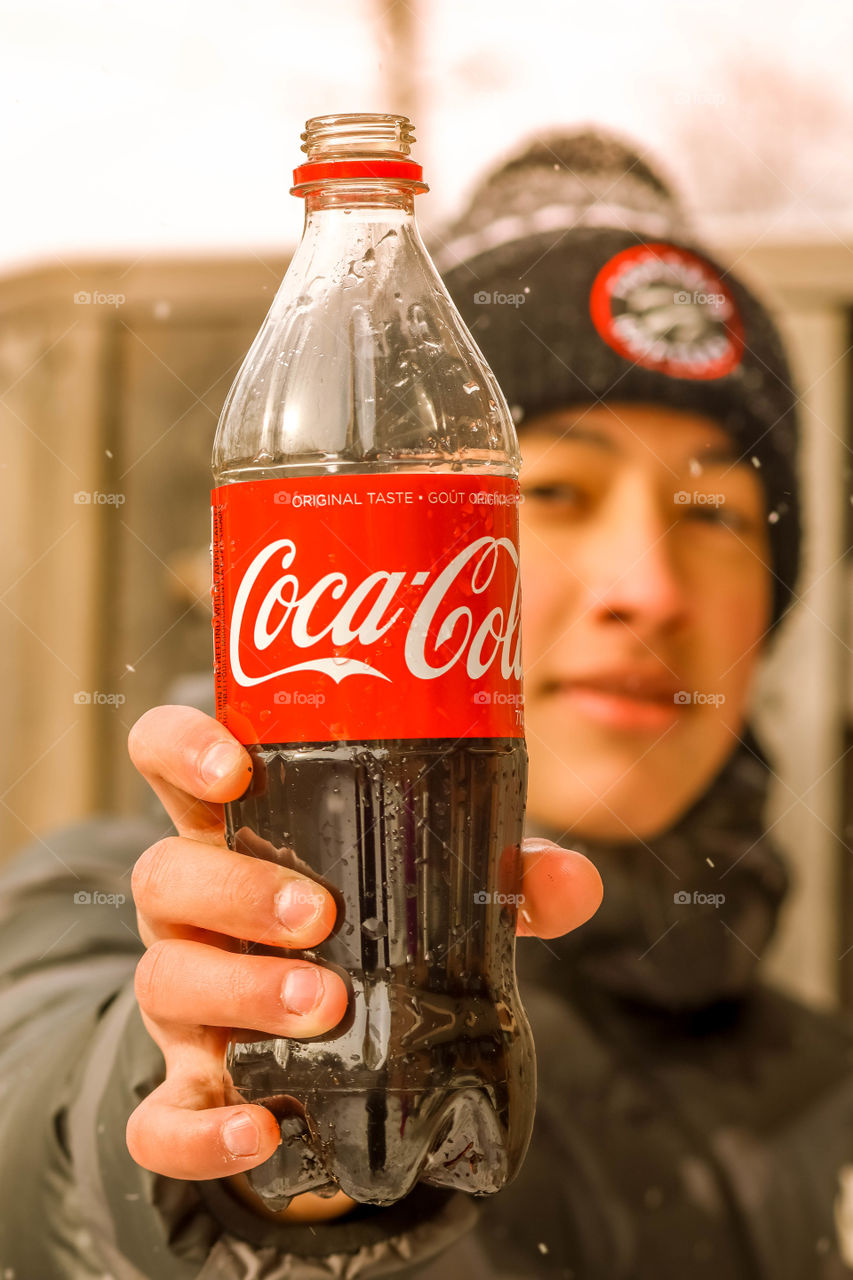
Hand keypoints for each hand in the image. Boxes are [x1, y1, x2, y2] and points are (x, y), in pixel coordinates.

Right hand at [125, 705, 602, 1220]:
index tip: (236, 768)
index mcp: (241, 829)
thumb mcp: (432, 890)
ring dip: (240, 992)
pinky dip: (201, 1131)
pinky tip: (260, 1130)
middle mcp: (196, 906)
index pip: (169, 760)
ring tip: (327, 1007)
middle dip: (238, 890)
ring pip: (163, 979)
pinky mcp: (190, 1085)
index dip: (183, 750)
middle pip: (165, 873)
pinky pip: (161, 1115)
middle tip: (321, 916)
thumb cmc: (374, 928)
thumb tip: (575, 880)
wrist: (335, 1045)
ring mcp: (184, 996)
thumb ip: (502, 877)